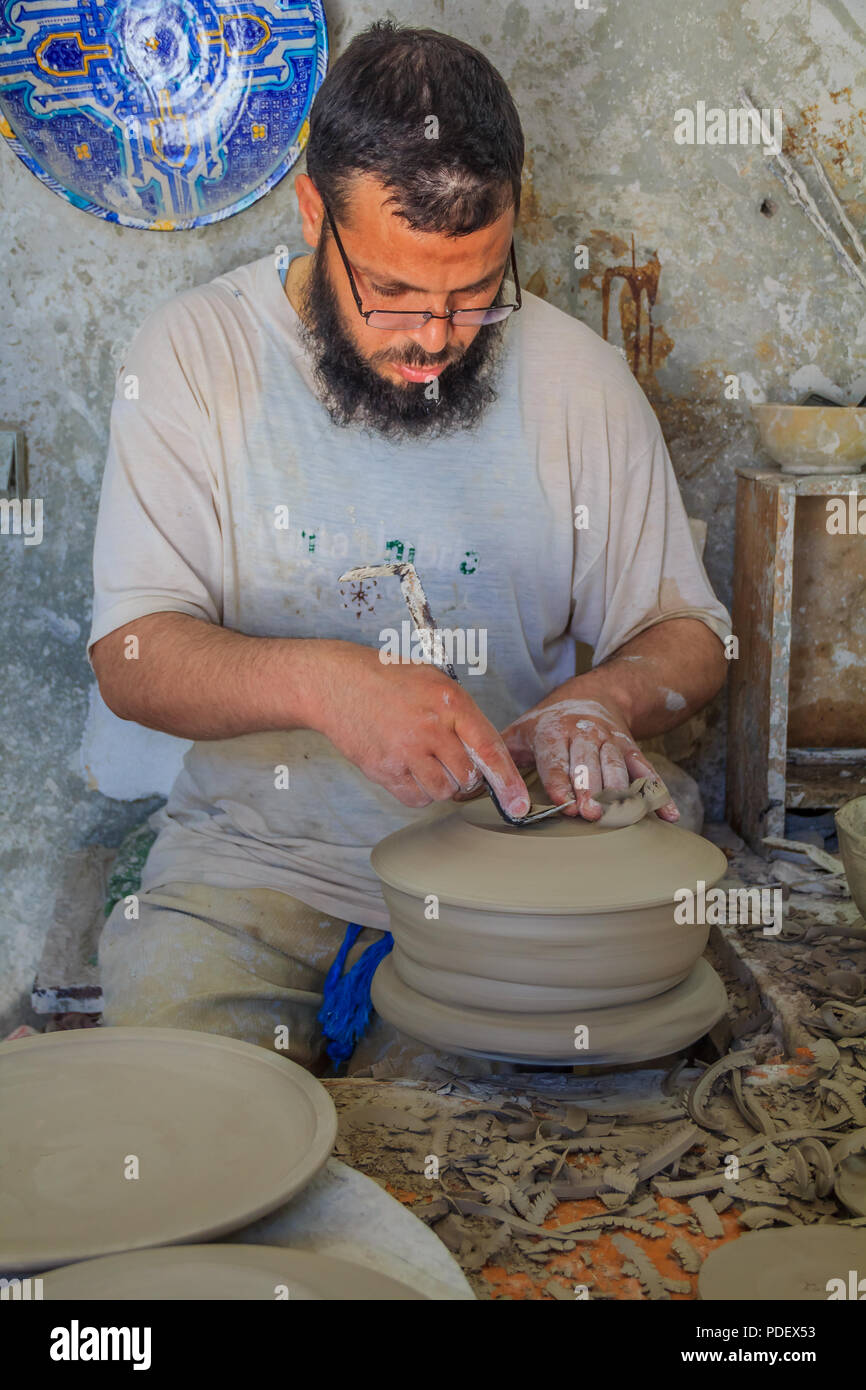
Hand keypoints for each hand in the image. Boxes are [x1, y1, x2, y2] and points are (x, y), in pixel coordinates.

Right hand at [311, 642, 530, 813]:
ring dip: (441, 784)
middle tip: (451, 761)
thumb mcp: (435, 681)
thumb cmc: (389, 680)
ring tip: (426, 760)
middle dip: (466, 776)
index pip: (489, 749)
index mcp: (449, 701)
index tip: (519, 804)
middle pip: (467, 777)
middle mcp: (430, 728)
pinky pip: (415, 798)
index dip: (508, 781)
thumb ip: (462, 716)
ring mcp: (405, 751)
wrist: (337, 683)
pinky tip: (408, 769)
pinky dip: (418, 792)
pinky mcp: (383, 769)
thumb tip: (488, 756)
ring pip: (443, 792)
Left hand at [498, 696, 678, 821]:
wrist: (594, 696)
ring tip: (623, 816)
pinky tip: (666, 815)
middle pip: (590, 764)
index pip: (556, 758)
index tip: (563, 802)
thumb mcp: (521, 731)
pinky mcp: (633, 751)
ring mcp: (612, 742)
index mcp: (554, 730)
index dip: (561, 780)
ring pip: (619, 767)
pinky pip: (647, 772)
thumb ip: (498, 755)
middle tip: (592, 813)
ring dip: (621, 792)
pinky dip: (658, 794)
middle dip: (592, 788)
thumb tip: (467, 784)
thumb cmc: (549, 724)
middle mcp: (585, 734)